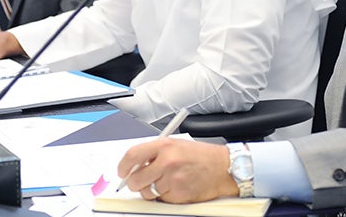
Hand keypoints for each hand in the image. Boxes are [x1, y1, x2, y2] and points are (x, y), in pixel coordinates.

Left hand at [117, 138, 237, 203]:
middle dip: (134, 183)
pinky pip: (162, 200)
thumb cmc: (201, 156)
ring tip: (163, 182)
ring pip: (148, 192)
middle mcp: (167, 162)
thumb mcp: (176, 144)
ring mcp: (173, 179)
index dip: (123, 166)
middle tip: (139, 182)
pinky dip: (164, 196)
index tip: (122, 171)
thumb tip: (134, 165)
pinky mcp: (179, 194)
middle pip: (136, 179)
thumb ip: (155, 152)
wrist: (223, 168)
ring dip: (150, 191)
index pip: (132, 156)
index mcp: (164, 146)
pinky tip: (175, 187)